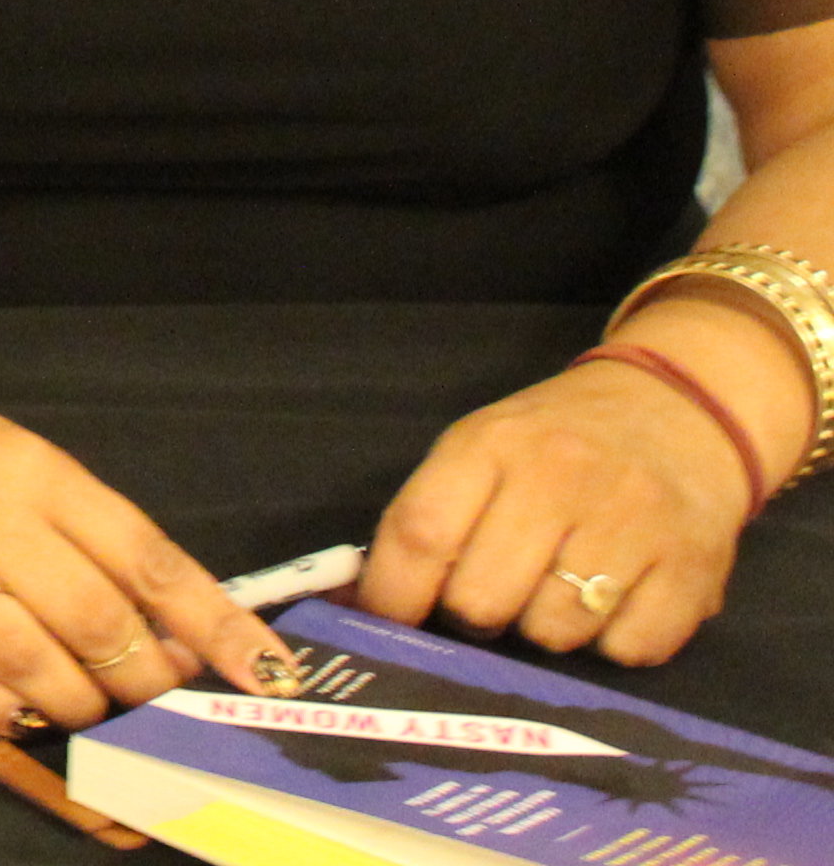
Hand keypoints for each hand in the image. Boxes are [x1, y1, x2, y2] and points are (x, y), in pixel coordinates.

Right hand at [0, 352, 293, 736]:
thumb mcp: (4, 456)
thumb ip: (82, 533)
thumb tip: (172, 631)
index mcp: (25, 467)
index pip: (143, 556)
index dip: (213, 625)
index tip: (265, 675)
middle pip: (91, 618)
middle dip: (140, 679)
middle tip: (150, 702)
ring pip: (20, 657)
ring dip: (70, 702)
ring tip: (78, 708)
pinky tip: (3, 712)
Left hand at [358, 360, 752, 666]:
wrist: (683, 410)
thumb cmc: (560, 439)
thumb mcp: (484, 446)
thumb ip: (431, 515)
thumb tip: (364, 603)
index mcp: (493, 443)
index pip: (420, 533)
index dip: (392, 595)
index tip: (388, 624)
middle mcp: (562, 477)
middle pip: (482, 599)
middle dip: (474, 617)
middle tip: (493, 597)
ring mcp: (633, 522)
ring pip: (553, 634)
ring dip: (545, 630)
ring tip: (560, 588)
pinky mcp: (695, 568)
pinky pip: (629, 649)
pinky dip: (613, 642)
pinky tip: (616, 601)